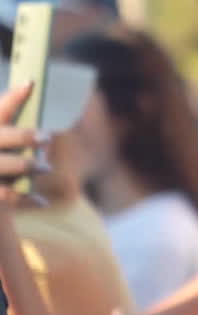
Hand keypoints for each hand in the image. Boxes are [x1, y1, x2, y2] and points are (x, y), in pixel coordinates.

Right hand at [0, 84, 51, 206]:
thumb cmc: (2, 165)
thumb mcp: (8, 149)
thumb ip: (21, 139)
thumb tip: (45, 137)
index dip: (13, 98)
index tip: (31, 83)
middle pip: (0, 136)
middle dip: (24, 136)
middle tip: (46, 137)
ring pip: (4, 165)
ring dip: (28, 165)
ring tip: (46, 167)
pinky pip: (8, 196)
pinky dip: (27, 199)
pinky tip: (42, 201)